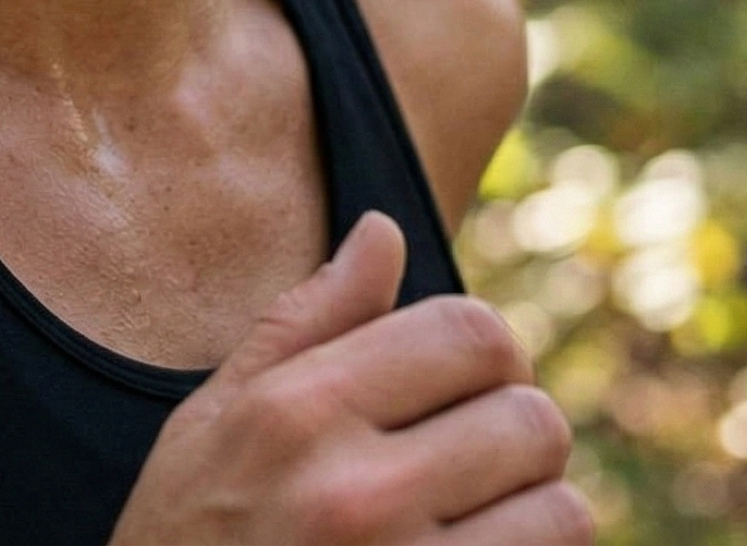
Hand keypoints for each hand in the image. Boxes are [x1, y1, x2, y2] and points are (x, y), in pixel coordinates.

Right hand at [109, 212, 592, 543]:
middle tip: (473, 455)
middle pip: (529, 418)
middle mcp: (356, 494)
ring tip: (481, 517)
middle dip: (514, 429)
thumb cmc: (186, 532)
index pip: (470, 333)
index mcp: (301, 411)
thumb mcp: (217, 416)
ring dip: (534, 511)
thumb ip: (308, 319)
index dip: (488, 348)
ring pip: (560, 512)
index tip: (466, 380)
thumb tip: (384, 231)